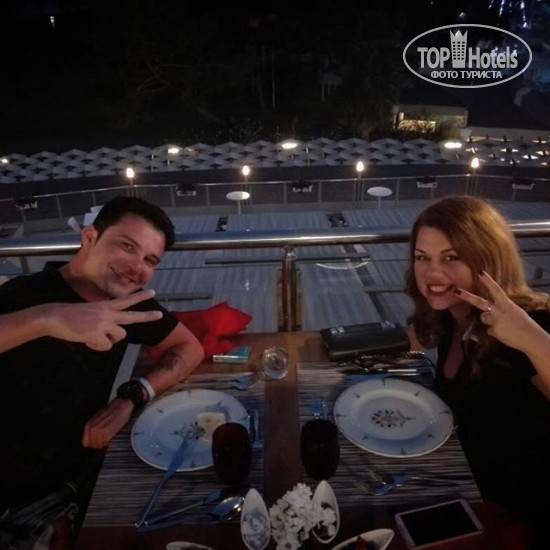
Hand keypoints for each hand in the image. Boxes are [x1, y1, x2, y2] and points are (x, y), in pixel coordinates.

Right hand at [45, 289, 161, 350]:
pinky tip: (87, 340)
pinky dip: (97, 347)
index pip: (126, 300)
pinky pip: (106, 346)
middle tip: (160, 315)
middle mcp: (108, 313)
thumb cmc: (71, 316)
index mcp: (105, 306)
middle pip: (132, 316)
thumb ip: (105, 320)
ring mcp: (104, 323)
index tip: (152, 292)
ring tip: (93, 336)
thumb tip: (112, 334)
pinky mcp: (98, 333)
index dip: (140, 297)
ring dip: (108, 340)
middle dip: (147, 316)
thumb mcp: (91, 312)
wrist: (55, 316)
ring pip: (119, 337)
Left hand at [82, 398, 133, 447]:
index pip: (85, 442)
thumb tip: (91, 437)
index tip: (95, 442)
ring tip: (108, 438)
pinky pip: (106, 443)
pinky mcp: (108, 433)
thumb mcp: (97, 418)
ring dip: (104, 444)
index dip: (91, 444)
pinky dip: (109, 442)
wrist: (121, 406)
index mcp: (89, 425)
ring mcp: (100, 431)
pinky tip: (111, 436)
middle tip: (103, 440)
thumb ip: (92, 427)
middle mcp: (93, 428)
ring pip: (99, 445)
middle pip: (93, 445)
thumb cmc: (111, 411)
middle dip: (98, 444)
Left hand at [455, 271, 544, 352]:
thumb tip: (488, 311)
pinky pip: (488, 330)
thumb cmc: (522, 323)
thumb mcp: (513, 310)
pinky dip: (493, 332)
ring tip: (502, 325)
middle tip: (456, 291)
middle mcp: (499, 310)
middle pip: (480, 302)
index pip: (496, 290)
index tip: (480, 273)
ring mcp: (495, 321)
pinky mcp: (493, 331)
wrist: (530, 337)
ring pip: (483, 318)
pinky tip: (502, 333)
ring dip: (489, 321)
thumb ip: (500, 308)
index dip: (488, 281)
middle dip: (467, 297)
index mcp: (506, 303)